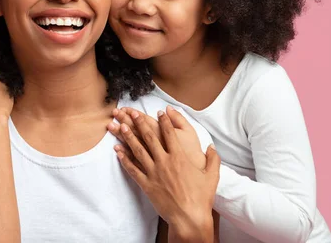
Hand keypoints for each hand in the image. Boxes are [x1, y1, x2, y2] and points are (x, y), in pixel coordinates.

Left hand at [115, 108, 219, 240]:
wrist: (189, 217)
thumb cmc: (201, 198)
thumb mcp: (212, 176)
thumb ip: (213, 159)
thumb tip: (212, 147)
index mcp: (180, 157)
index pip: (169, 133)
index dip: (164, 121)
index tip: (159, 112)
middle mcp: (165, 161)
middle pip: (150, 137)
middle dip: (140, 123)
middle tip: (132, 113)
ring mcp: (154, 173)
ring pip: (138, 150)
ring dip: (129, 137)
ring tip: (121, 126)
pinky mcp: (146, 184)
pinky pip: (133, 169)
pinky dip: (124, 159)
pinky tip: (118, 151)